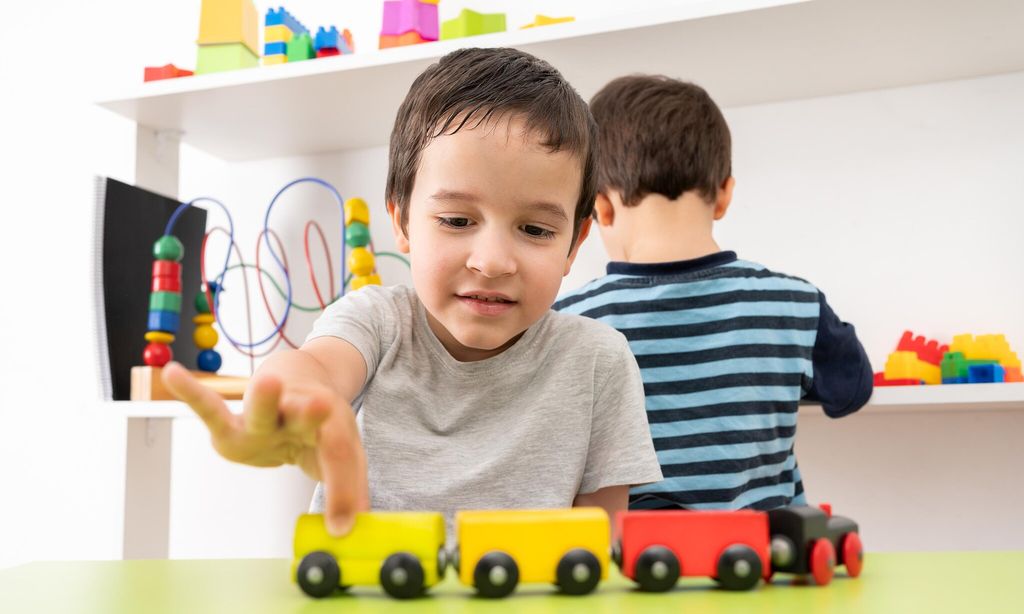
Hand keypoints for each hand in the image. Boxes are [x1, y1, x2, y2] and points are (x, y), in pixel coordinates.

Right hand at [161, 361, 368, 535]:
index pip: (340, 455)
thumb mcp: (342, 453)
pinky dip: (191, 393)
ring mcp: (265, 416)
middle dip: (311, 414)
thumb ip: (350, 487)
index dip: (342, 490)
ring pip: (264, 406)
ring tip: (267, 381)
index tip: (341, 528)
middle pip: (306, 414)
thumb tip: (356, 531)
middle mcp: (300, 413)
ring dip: (264, 396)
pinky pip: (210, 408)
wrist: (300, 381)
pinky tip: (173, 375)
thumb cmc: (319, 426)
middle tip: (320, 407)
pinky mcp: (232, 424)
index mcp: (331, 424)